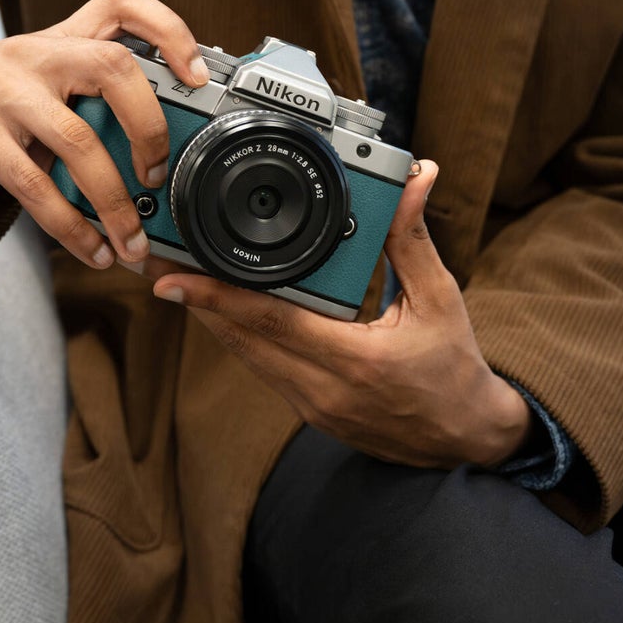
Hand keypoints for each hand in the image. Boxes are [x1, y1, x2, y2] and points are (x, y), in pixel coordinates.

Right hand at [0, 0, 209, 269]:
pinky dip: (70, 227)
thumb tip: (156, 163)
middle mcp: (34, 53)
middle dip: (149, 126)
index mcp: (58, 38)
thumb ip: (86, 102)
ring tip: (131, 241)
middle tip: (158, 173)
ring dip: (113, 201)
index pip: (122, 4)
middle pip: (113, 66)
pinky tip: (91, 250)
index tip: (196, 75)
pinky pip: (34, 185)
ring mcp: (3, 89)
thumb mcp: (37, 84)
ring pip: (78, 141)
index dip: (168, 31)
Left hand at [141, 160, 535, 466]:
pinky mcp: (310, 411)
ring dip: (211, 318)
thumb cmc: (455, 371)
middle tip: (156, 261)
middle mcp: (324, 389)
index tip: (173, 278)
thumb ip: (413, 240)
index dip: (218, 298)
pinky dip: (239, 336)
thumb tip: (414, 181)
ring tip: (176, 277)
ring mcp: (312, 405)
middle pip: (242, 340)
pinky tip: (222, 309)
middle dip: (197, 300)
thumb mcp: (441, 300)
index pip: (271, 323)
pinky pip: (262, 368)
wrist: (466, 441)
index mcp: (356, 361)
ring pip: (246, 357)